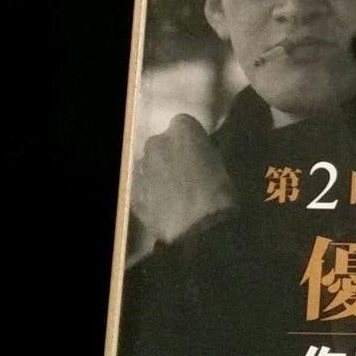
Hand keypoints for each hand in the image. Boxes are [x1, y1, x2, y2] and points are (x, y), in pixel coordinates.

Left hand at [130, 113, 235, 248]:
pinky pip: (142, 186)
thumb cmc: (219, 195)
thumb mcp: (224, 166)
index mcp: (183, 129)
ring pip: (150, 164)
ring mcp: (141, 165)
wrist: (197, 230)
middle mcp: (157, 141)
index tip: (199, 154)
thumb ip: (207, 153)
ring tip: (174, 195)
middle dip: (172, 155)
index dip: (191, 140)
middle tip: (187, 175)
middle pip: (163, 143)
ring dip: (159, 173)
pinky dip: (150, 192)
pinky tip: (163, 207)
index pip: (184, 124)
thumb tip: (202, 155)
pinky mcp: (132, 189)